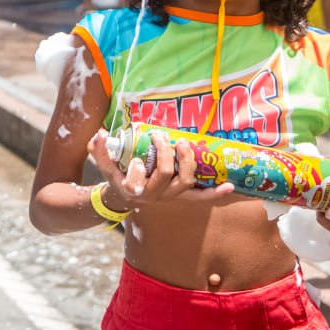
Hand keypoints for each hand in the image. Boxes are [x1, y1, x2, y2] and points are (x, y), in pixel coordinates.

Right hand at [87, 129, 233, 211]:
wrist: (126, 197)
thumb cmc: (117, 176)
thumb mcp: (104, 164)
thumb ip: (99, 149)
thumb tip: (100, 132)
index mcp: (133, 188)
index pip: (135, 181)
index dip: (136, 170)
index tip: (134, 160)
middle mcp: (154, 195)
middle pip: (165, 174)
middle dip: (166, 154)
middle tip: (161, 137)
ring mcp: (170, 195)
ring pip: (185, 181)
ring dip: (188, 162)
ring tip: (183, 144)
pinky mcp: (181, 195)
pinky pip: (200, 197)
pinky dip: (215, 193)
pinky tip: (230, 186)